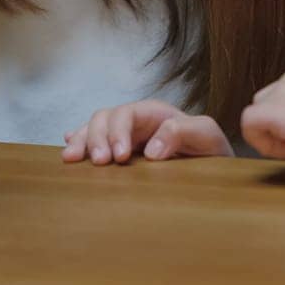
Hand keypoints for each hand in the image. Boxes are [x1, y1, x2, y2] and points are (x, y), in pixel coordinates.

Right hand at [61, 100, 232, 163]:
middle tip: (98, 162)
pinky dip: (79, 143)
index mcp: (155, 114)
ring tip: (72, 159)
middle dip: (96, 137)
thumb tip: (151, 150)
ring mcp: (125, 136)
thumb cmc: (211, 150)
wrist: (214, 170)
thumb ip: (184, 133)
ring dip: (82, 141)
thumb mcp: (207, 137)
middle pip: (105, 118)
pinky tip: (71, 151)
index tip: (120, 157)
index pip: (128, 113)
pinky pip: (93, 142)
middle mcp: (136, 122)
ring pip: (94, 128)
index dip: (118, 131)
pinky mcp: (119, 153)